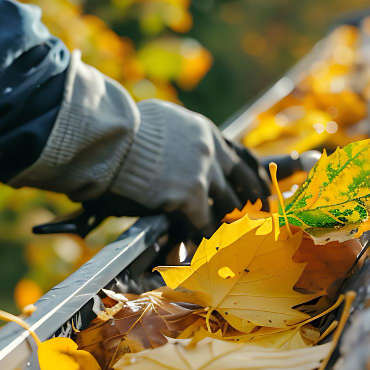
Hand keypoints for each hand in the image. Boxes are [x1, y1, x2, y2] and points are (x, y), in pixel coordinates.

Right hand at [109, 99, 267, 229]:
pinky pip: (206, 223)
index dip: (253, 176)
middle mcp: (211, 151)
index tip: (261, 191)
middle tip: (260, 218)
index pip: (241, 157)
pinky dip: (206, 237)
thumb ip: (182, 136)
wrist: (109, 137)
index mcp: (206, 132)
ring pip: (229, 205)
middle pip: (244, 181)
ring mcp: (203, 173)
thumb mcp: (163, 121)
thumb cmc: (123, 129)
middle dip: (253, 202)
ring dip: (230, 223)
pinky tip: (207, 248)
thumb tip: (181, 144)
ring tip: (235, 239)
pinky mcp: (190, 196)